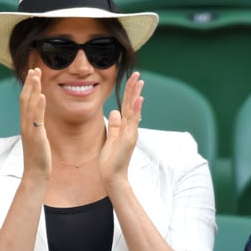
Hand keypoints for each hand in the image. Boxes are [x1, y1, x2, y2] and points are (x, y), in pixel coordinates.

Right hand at [19, 68, 50, 177]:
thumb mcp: (37, 137)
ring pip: (29, 106)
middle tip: (34, 68)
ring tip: (37, 76)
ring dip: (33, 90)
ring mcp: (30, 130)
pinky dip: (38, 107)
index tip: (33, 73)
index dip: (28, 86)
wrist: (35, 174)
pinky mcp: (36, 137)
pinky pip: (37, 119)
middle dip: (29, 83)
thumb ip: (37, 125)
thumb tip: (38, 117)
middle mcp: (25, 125)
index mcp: (26, 124)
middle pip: (25, 99)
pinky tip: (42, 96)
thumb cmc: (38, 157)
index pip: (25, 101)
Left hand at [101, 71, 143, 188]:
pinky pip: (133, 121)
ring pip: (134, 110)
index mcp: (126, 127)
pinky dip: (137, 110)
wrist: (112, 175)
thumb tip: (114, 112)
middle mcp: (130, 128)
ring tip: (139, 81)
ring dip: (136, 95)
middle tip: (137, 74)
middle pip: (133, 105)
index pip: (128, 106)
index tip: (132, 80)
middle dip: (134, 89)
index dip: (130, 93)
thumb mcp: (111, 138)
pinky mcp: (129, 138)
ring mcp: (131, 132)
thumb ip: (114, 125)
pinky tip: (139, 99)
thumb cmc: (111, 159)